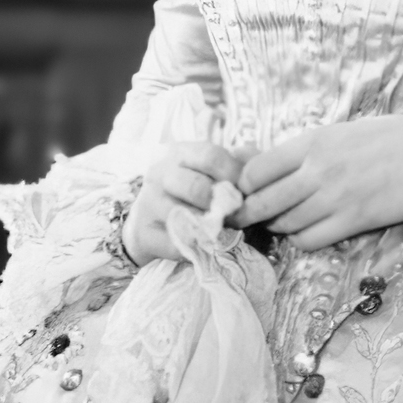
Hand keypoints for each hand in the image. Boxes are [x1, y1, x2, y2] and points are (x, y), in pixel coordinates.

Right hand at [123, 141, 246, 264]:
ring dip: (209, 228)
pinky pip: (176, 244)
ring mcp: (148, 203)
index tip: (245, 192)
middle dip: (221, 205)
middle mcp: (160, 173)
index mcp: (179, 153)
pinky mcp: (143, 233)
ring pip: (184, 217)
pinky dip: (195, 249)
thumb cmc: (192, 194)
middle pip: (196, 187)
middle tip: (233, 216)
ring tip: (220, 231)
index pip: (210, 156)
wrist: (150, 222)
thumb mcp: (211, 172)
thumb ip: (237, 165)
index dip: (234, 175)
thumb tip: (258, 168)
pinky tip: (201, 245)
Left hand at [235, 115, 402, 250]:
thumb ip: (302, 151)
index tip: (241, 191)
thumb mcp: (338, 132)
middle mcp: (318, 170)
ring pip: (285, 223)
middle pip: (263, 202)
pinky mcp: (354, 221)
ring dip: (277, 226)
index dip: (242, 185)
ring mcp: (335, 198)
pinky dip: (301, 239)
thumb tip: (260, 164)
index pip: (255, 170)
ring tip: (281, 220)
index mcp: (312, 142)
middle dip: (246, 213)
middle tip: (241, 218)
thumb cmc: (388, 139)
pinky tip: (306, 231)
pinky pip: (310, 240)